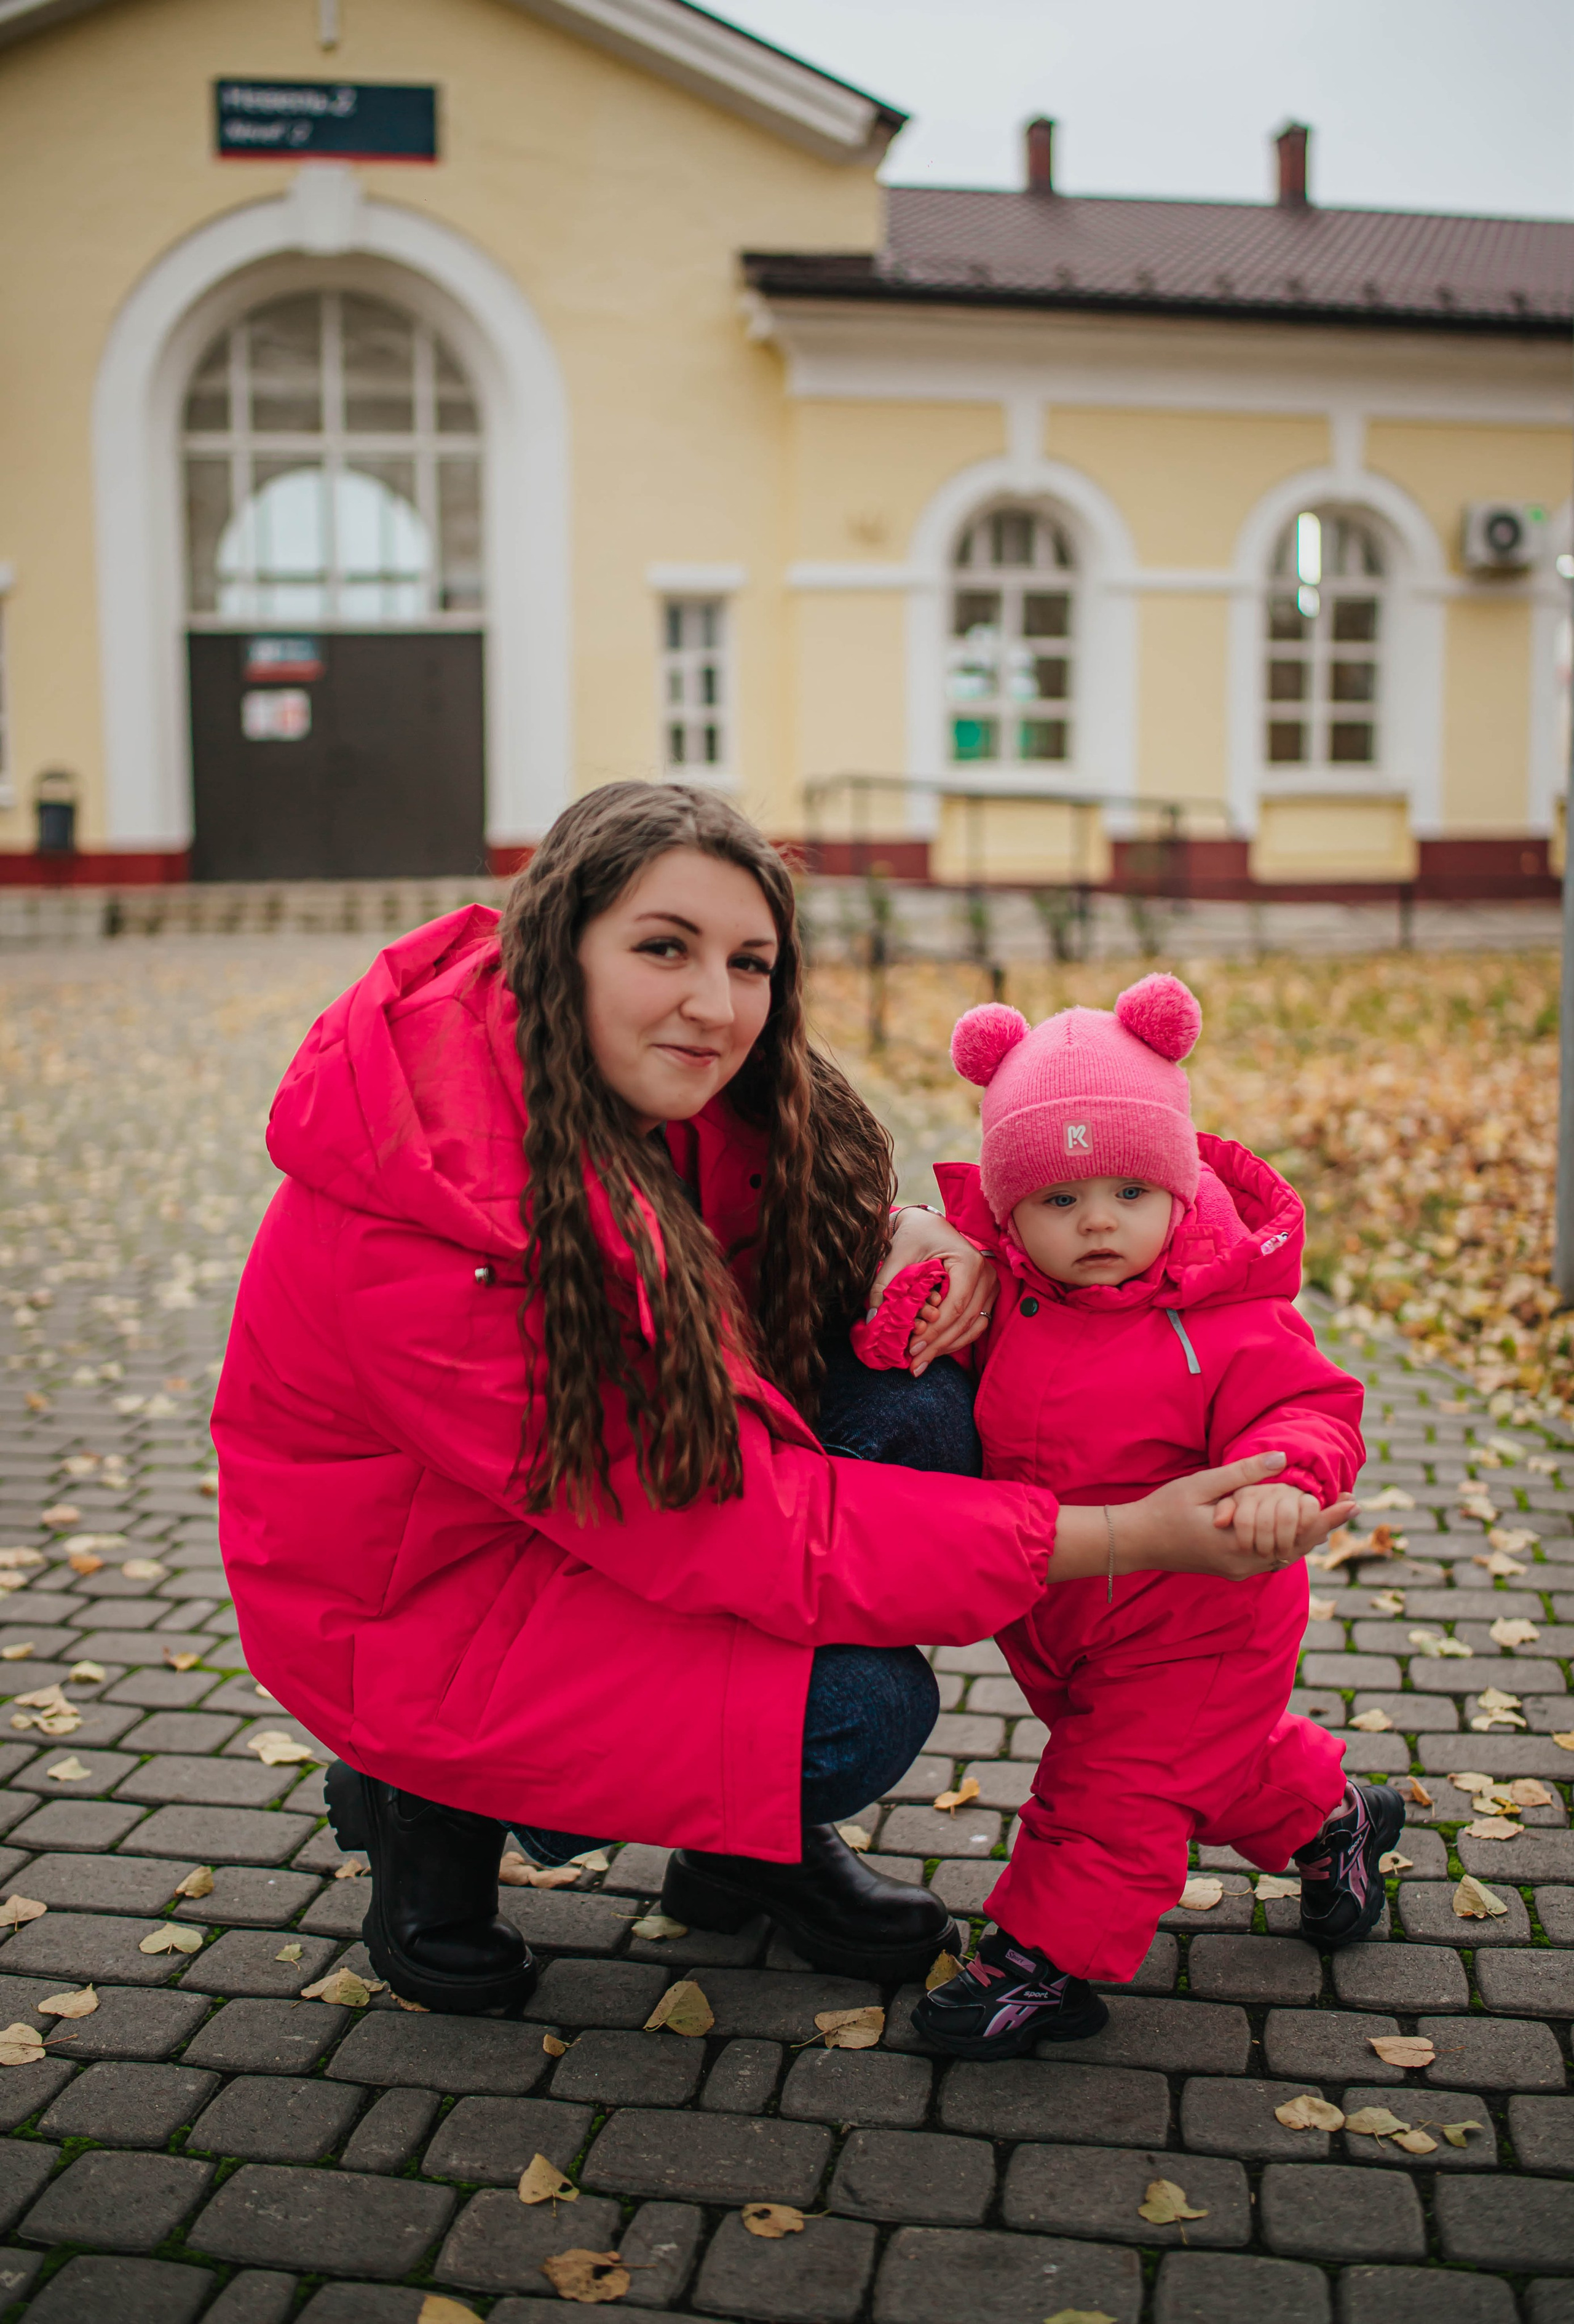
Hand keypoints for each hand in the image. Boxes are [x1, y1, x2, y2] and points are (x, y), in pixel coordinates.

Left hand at [871, 1208, 997, 1376]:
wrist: (929, 1224)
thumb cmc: (915, 1234)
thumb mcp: (898, 1254)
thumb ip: (885, 1284)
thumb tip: (873, 1317)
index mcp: (969, 1262)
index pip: (955, 1306)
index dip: (934, 1331)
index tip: (912, 1347)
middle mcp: (986, 1275)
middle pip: (965, 1321)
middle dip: (938, 1345)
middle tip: (914, 1364)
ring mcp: (989, 1287)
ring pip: (973, 1327)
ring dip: (947, 1347)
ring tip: (921, 1363)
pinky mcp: (984, 1295)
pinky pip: (974, 1324)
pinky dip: (954, 1339)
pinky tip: (933, 1351)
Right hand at [1090, 1454, 1354, 1582]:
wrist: (1135, 1541)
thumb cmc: (1164, 1508)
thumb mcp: (1203, 1483)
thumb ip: (1244, 1474)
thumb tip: (1283, 1459)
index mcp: (1240, 1544)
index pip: (1296, 1532)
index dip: (1328, 1517)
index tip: (1354, 1501)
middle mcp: (1245, 1564)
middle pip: (1298, 1548)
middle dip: (1325, 1526)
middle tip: (1351, 1504)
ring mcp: (1239, 1570)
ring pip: (1287, 1555)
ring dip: (1307, 1535)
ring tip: (1331, 1514)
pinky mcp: (1232, 1569)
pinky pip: (1271, 1557)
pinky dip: (1288, 1542)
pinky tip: (1296, 1527)